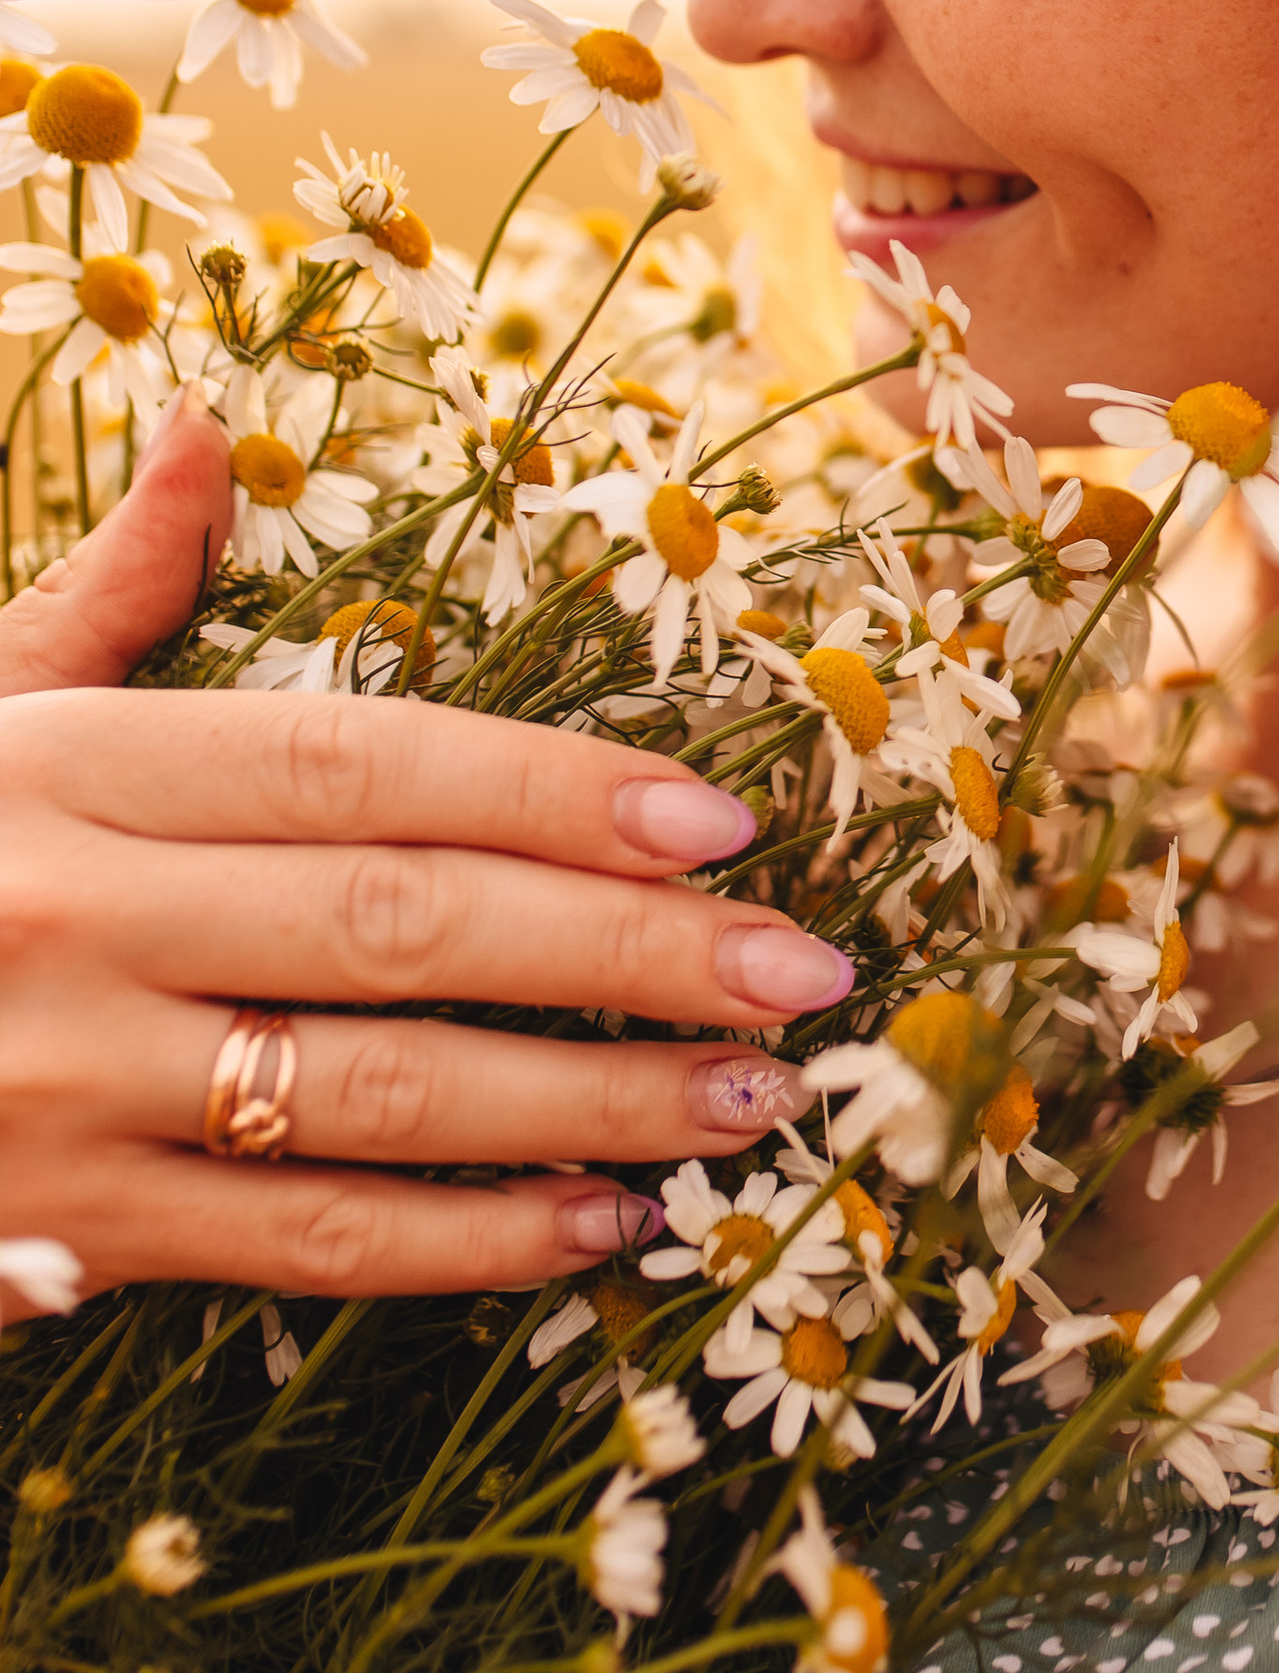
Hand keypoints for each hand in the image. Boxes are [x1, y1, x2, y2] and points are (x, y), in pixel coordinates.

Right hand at [0, 389, 853, 1306]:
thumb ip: (108, 593)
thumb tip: (218, 420)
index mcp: (64, 764)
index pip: (361, 759)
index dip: (552, 784)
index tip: (722, 814)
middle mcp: (72, 917)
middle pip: (401, 926)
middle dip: (625, 953)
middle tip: (808, 974)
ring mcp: (59, 1090)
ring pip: (371, 1104)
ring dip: (582, 1112)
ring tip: (743, 1109)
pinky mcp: (48, 1235)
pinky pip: (290, 1248)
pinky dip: (457, 1251)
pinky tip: (598, 1238)